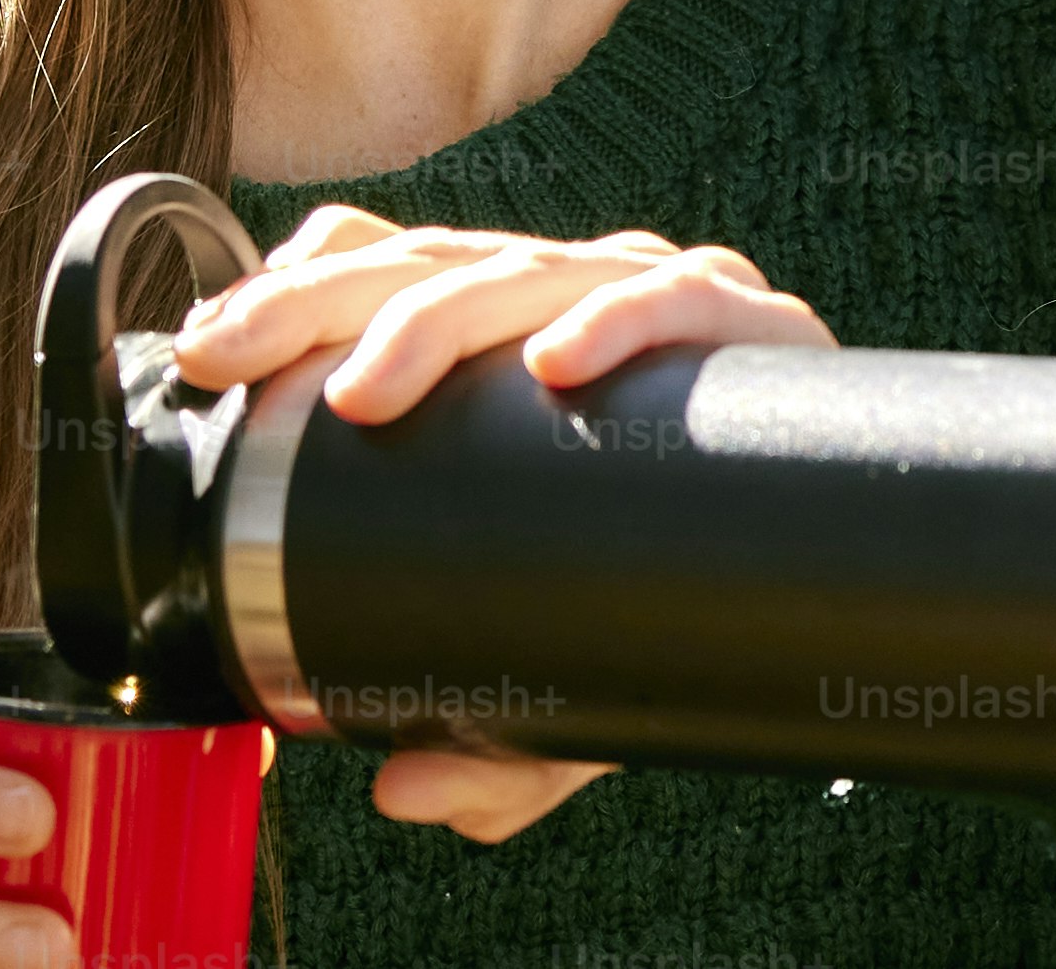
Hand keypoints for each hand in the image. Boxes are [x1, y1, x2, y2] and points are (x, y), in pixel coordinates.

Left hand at [166, 205, 834, 842]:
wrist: (852, 522)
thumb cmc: (679, 566)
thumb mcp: (570, 659)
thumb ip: (495, 737)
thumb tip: (400, 793)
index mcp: (504, 333)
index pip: (376, 273)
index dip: (283, 297)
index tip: (202, 355)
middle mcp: (567, 295)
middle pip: (421, 261)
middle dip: (312, 307)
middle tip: (235, 364)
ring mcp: (656, 291)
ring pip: (522, 269)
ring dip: (434, 321)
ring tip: (365, 390)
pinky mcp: (750, 321)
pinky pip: (676, 297)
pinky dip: (615, 320)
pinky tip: (558, 362)